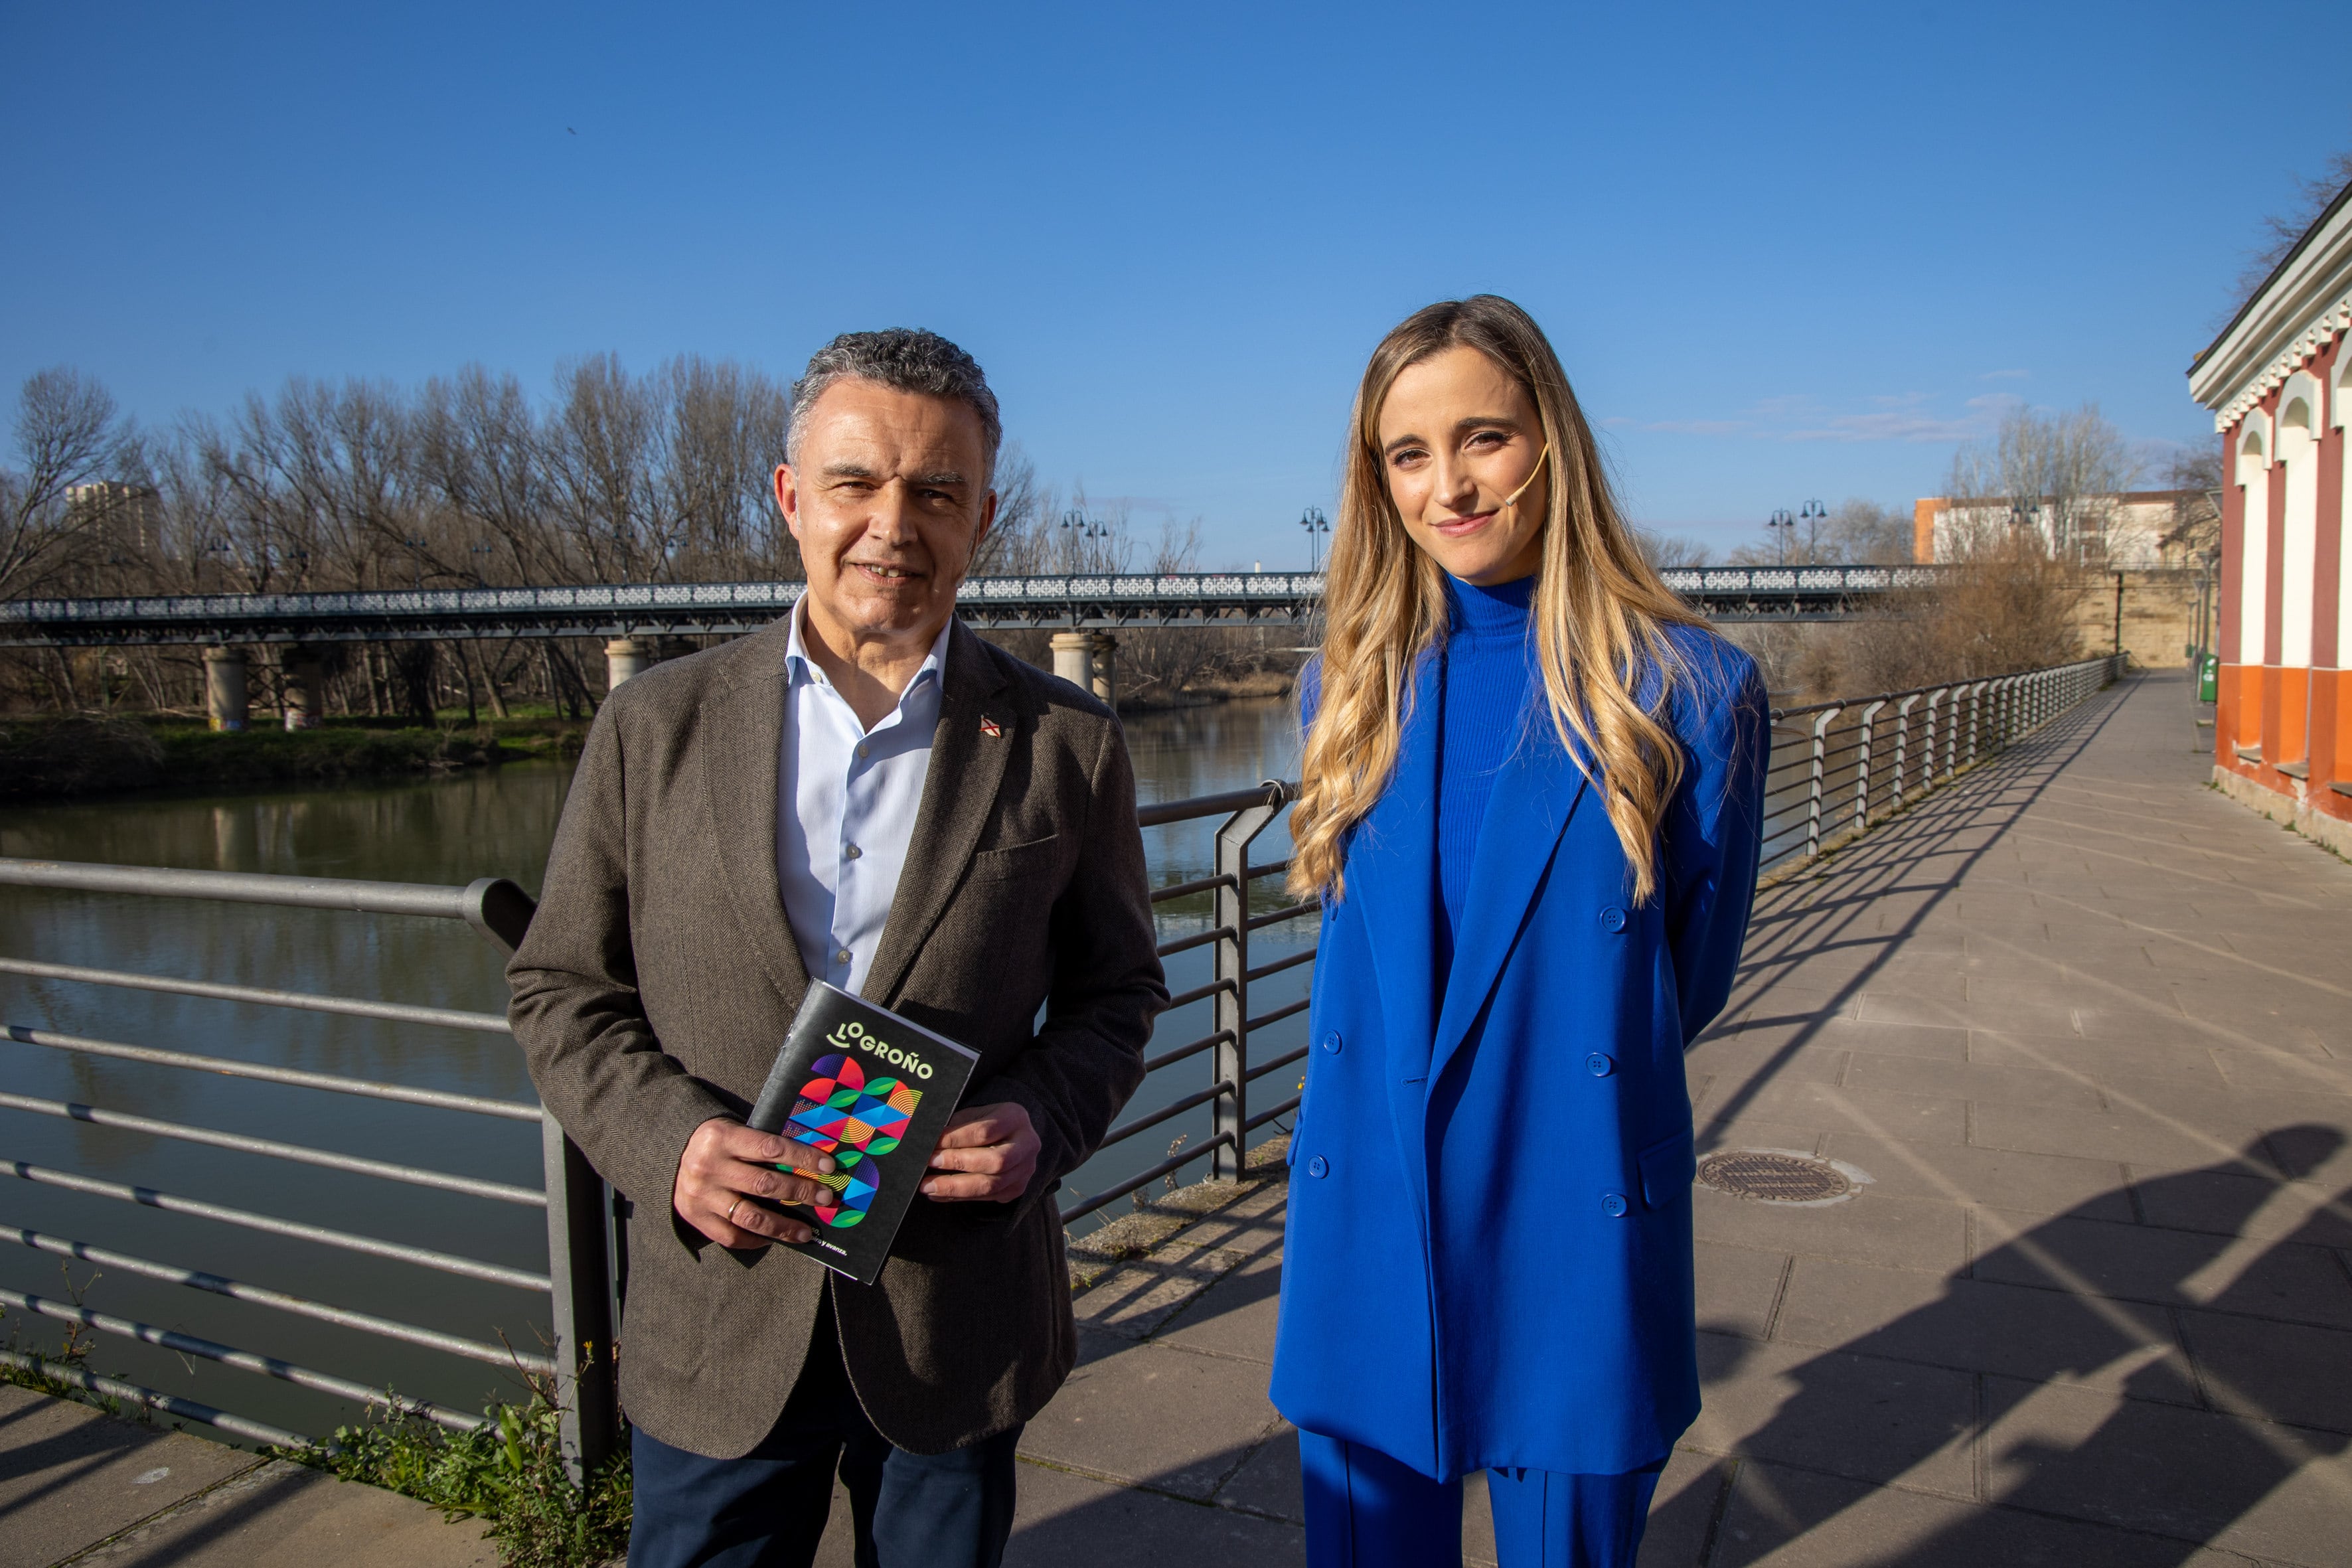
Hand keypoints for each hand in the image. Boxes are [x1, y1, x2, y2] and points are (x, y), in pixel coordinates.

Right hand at [673, 1118, 836, 1248]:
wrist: (668, 1157)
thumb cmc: (716, 1143)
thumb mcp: (734, 1132)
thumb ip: (764, 1145)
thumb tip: (811, 1163)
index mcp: (723, 1138)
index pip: (772, 1147)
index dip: (803, 1157)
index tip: (829, 1167)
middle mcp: (710, 1167)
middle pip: (765, 1184)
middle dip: (800, 1192)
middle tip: (825, 1198)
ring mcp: (702, 1195)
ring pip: (751, 1216)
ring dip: (783, 1226)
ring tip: (805, 1232)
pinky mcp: (696, 1218)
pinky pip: (732, 1236)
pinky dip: (756, 1239)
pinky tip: (774, 1238)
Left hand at [922, 1102, 1040, 1202]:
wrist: (1011, 1137)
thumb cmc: (985, 1123)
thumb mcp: (973, 1115)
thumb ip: (955, 1126)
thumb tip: (927, 1139)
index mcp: (1015, 1117)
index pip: (983, 1132)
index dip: (954, 1139)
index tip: (930, 1144)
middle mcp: (1027, 1144)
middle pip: (995, 1161)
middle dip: (958, 1163)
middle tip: (930, 1163)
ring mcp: (1025, 1169)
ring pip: (991, 1185)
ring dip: (955, 1187)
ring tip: (928, 1186)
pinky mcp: (1016, 1188)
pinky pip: (987, 1198)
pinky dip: (959, 1197)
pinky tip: (938, 1194)